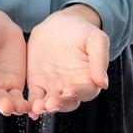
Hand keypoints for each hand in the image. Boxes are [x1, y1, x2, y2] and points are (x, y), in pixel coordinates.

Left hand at [27, 4, 109, 119]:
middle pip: (67, 102)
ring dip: (44, 107)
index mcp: (88, 80)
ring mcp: (53, 87)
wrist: (59, 24)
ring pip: (49, 103)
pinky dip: (32, 104)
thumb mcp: (96, 39)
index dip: (78, 92)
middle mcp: (70, 88)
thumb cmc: (82, 31)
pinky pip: (35, 97)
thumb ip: (100, 60)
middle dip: (59, 104)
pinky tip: (29, 108)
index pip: (85, 92)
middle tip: (51, 103)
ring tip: (38, 107)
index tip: (69, 89)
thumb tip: (103, 83)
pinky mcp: (37, 84)